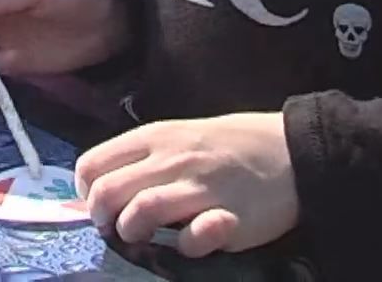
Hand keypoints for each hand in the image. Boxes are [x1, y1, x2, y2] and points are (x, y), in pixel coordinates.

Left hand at [79, 113, 298, 256]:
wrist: (294, 150)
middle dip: (102, 217)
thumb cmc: (229, 145)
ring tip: (142, 236)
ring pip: (140, 212)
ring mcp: (201, 188)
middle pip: (108, 192)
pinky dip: (184, 246)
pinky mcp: (230, 218)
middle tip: (114, 227)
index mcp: (154, 137)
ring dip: (131, 231)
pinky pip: (191, 239)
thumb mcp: (178, 136)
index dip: (87, 190)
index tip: (98, 204)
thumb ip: (143, 157)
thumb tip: (102, 187)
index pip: (92, 164)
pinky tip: (190, 240)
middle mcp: (172, 159)